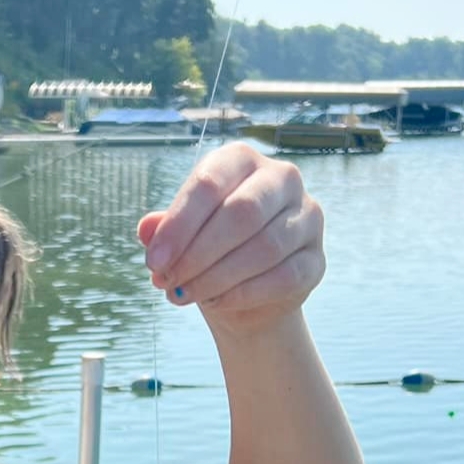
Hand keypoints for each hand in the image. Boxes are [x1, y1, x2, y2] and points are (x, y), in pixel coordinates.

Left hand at [139, 144, 323, 336]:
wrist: (244, 296)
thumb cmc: (204, 251)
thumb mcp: (179, 237)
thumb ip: (163, 228)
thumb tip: (146, 228)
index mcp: (241, 161)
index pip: (209, 183)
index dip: (178, 225)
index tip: (154, 261)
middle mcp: (282, 179)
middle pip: (242, 213)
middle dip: (197, 253)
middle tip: (168, 281)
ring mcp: (307, 217)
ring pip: (265, 247)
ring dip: (216, 277)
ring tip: (184, 294)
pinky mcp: (317, 259)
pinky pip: (284, 277)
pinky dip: (243, 294)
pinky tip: (215, 302)